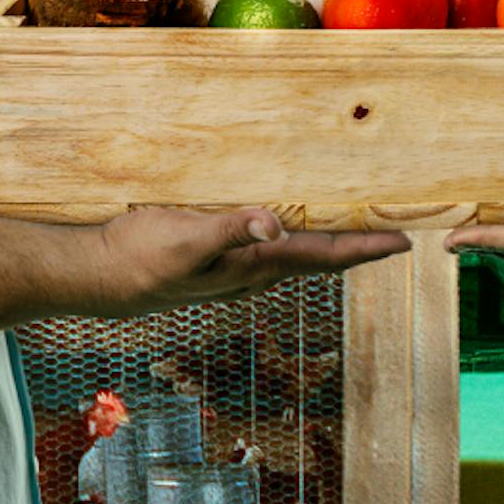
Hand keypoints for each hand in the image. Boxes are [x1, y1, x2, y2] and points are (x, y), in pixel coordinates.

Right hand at [92, 207, 408, 316]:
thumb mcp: (185, 239)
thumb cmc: (138, 257)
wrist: (97, 279)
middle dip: (359, 247)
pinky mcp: (217, 263)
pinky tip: (291, 230)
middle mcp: (252, 275)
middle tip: (395, 235)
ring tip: (358, 232)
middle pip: (320, 259)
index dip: (365, 248)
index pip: (323, 256)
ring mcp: (234, 273)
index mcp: (253, 267)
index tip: (405, 242)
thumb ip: (231, 231)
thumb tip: (277, 224)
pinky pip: (271, 251)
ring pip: (298, 258)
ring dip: (330, 246)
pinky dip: (296, 240)